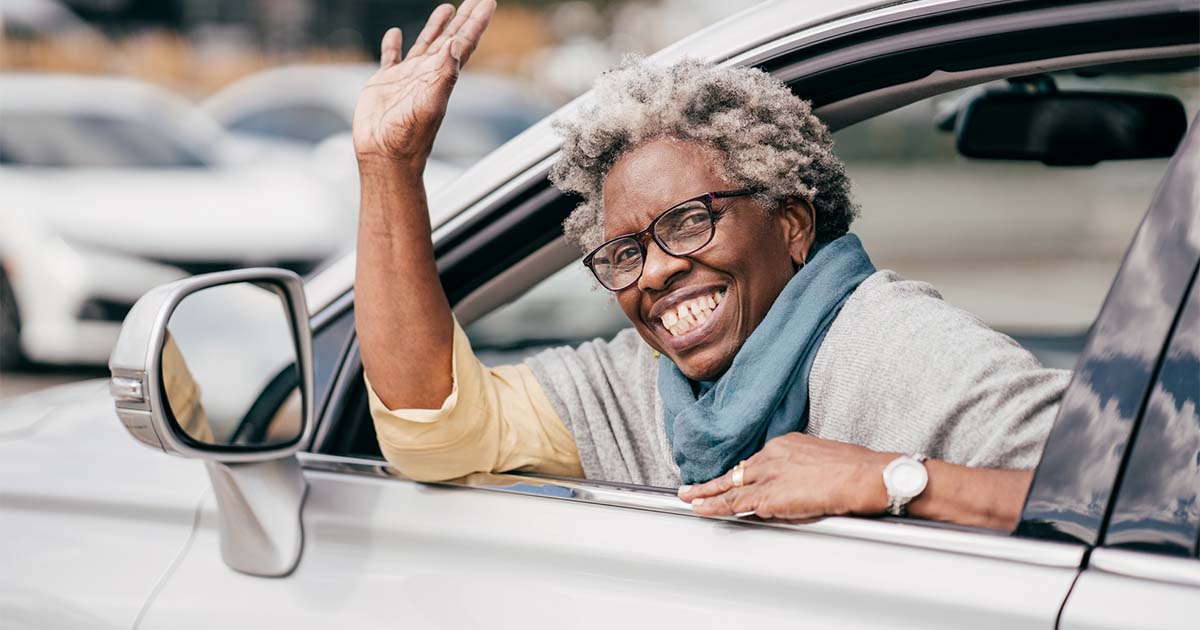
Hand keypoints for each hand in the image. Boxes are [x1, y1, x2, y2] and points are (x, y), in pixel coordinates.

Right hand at [352, 0, 495, 166]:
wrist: (384, 156)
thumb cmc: (408, 137)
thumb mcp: (431, 103)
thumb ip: (444, 74)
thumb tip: (456, 45)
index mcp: (442, 76)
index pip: (464, 42)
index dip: (477, 22)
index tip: (488, 2)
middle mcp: (428, 74)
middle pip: (451, 38)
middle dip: (464, 18)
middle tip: (476, 0)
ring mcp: (407, 78)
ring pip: (425, 44)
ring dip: (436, 27)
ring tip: (447, 8)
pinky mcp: (385, 84)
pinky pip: (391, 58)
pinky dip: (393, 45)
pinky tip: (395, 34)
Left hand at [678, 433, 893, 519]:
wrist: (864, 475)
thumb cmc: (855, 468)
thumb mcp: (822, 458)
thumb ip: (803, 468)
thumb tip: (799, 482)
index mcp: (786, 444)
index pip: (756, 461)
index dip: (742, 473)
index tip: (733, 477)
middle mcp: (772, 455)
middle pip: (737, 470)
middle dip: (714, 480)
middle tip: (691, 486)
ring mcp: (769, 475)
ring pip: (729, 485)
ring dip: (706, 493)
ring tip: (687, 497)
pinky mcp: (769, 496)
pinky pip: (734, 503)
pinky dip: (714, 506)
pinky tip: (700, 509)